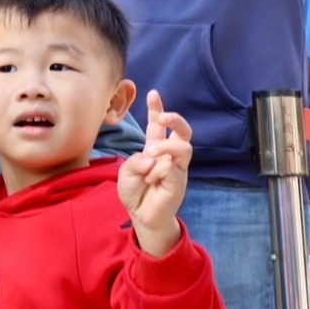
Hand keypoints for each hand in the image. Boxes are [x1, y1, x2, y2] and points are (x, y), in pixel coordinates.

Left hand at [118, 90, 192, 256]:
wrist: (140, 215)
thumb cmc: (134, 191)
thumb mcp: (126, 172)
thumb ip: (135, 161)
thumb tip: (152, 157)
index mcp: (154, 147)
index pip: (158, 125)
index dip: (157, 109)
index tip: (154, 93)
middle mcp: (169, 155)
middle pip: (183, 131)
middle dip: (175, 119)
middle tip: (163, 117)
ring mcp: (177, 167)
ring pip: (183, 146)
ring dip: (165, 148)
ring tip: (152, 155)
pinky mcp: (180, 181)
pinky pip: (172, 168)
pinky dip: (158, 171)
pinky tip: (152, 181)